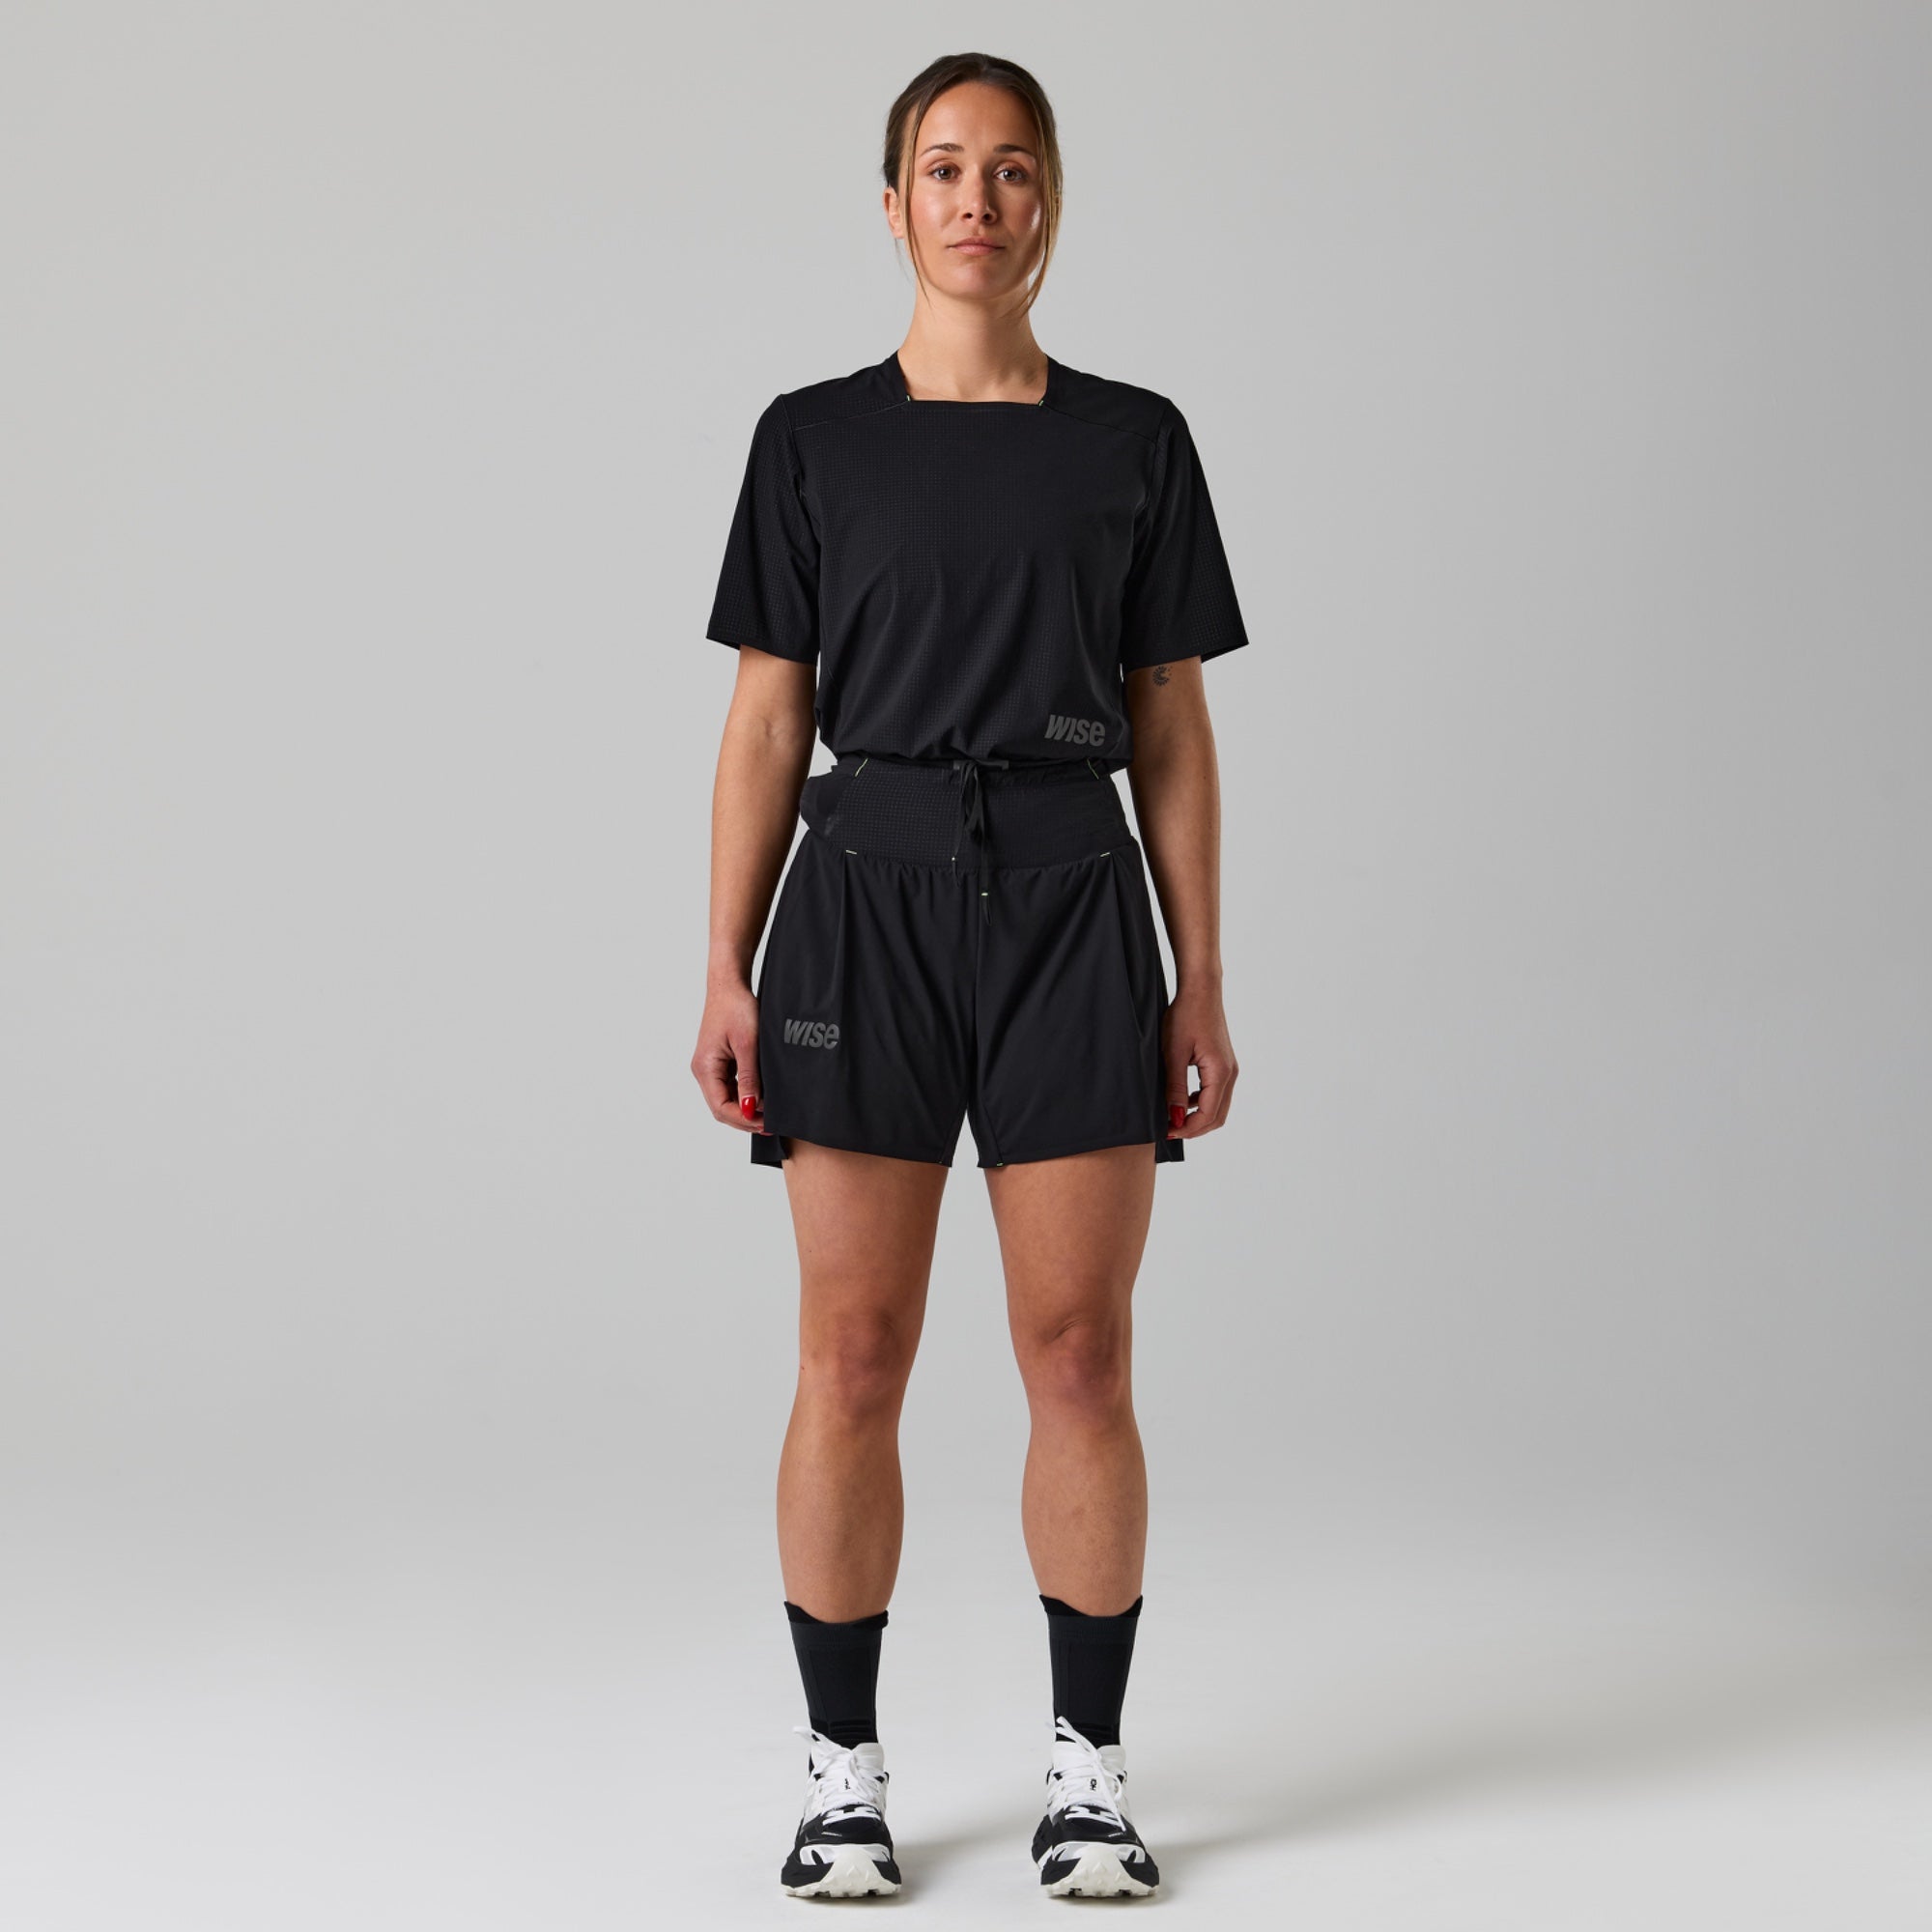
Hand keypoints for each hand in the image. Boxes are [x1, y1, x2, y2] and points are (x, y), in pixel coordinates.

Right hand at [692, 980, 764, 1131]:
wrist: (730, 985)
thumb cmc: (737, 1008)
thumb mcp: (748, 1044)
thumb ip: (749, 1079)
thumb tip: (750, 1109)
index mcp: (705, 1068)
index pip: (721, 1107)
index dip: (743, 1120)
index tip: (767, 1124)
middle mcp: (703, 1071)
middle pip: (721, 1108)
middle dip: (745, 1119)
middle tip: (772, 1124)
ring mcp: (709, 1067)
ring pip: (726, 1100)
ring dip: (745, 1110)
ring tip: (770, 1114)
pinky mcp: (718, 1062)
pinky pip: (729, 1087)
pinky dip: (744, 1097)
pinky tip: (761, 1098)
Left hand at [1163, 983, 1237, 1139]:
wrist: (1201, 991)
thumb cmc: (1185, 1017)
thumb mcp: (1173, 1054)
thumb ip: (1175, 1088)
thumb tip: (1174, 1118)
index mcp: (1220, 1073)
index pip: (1207, 1115)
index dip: (1186, 1129)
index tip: (1164, 1131)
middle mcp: (1230, 1074)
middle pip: (1217, 1116)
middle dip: (1193, 1128)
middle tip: (1167, 1129)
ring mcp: (1229, 1069)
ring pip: (1218, 1107)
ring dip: (1197, 1116)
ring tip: (1171, 1116)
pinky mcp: (1224, 1064)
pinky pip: (1216, 1093)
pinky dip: (1201, 1103)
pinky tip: (1182, 1099)